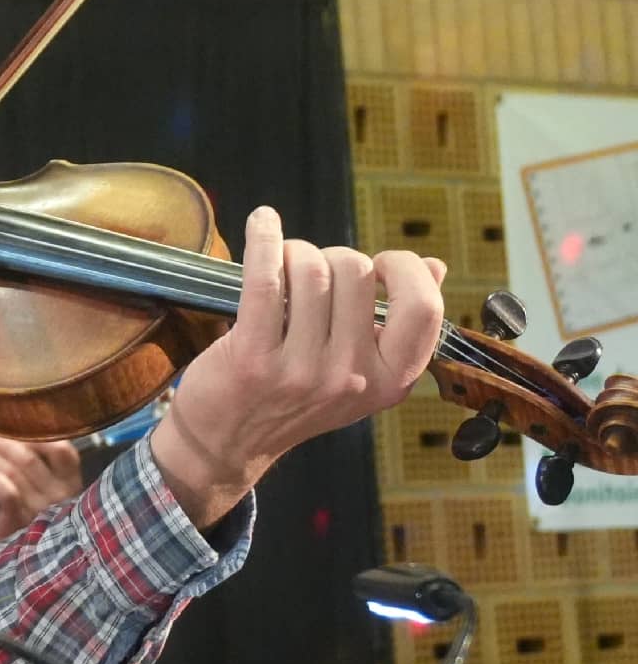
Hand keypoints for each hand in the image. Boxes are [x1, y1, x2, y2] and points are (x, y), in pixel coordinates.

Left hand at [0, 436, 81, 540]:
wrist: (30, 564)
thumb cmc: (38, 518)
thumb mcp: (48, 490)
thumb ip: (37, 464)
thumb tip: (10, 433)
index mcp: (72, 483)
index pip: (63, 451)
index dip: (37, 437)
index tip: (17, 434)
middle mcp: (61, 497)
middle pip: (29, 460)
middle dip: (5, 446)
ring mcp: (43, 513)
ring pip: (15, 474)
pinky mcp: (23, 526)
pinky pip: (9, 495)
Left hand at [150, 206, 446, 527]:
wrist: (227, 442)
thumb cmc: (293, 396)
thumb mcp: (357, 372)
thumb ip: (397, 324)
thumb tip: (435, 267)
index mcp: (390, 381)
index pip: (424, 309)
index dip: (404, 270)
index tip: (378, 263)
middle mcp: (352, 378)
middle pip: (355, 272)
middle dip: (330, 257)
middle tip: (309, 274)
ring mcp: (303, 370)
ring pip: (311, 269)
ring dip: (293, 253)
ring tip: (280, 269)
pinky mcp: (254, 357)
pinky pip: (265, 277)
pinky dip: (264, 239)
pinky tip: (263, 221)